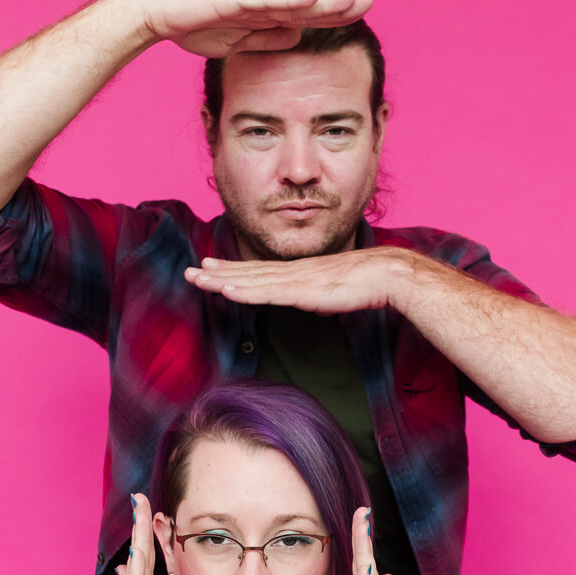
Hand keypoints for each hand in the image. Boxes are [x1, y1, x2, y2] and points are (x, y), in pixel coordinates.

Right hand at [128, 0, 373, 59]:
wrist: (161, 13)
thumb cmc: (195, 26)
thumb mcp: (240, 42)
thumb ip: (267, 40)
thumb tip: (297, 37)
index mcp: (265, 15)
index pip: (306, 18)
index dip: (332, 18)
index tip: (358, 16)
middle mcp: (264, 3)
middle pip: (308, 7)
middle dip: (339, 6)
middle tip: (370, 1)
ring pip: (295, 2)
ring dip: (324, 3)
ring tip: (352, 1)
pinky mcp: (237, 0)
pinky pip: (269, 2)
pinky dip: (292, 1)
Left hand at [184, 248, 424, 313]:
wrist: (384, 275)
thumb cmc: (366, 285)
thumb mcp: (335, 294)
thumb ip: (321, 298)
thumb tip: (317, 306)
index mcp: (299, 274)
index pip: (259, 272)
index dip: (234, 271)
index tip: (212, 268)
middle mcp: (292, 273)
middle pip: (247, 274)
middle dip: (217, 273)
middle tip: (191, 271)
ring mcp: (295, 280)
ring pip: (250, 281)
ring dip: (221, 281)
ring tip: (197, 278)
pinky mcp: (301, 291)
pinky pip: (266, 293)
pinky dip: (244, 292)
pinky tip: (226, 292)